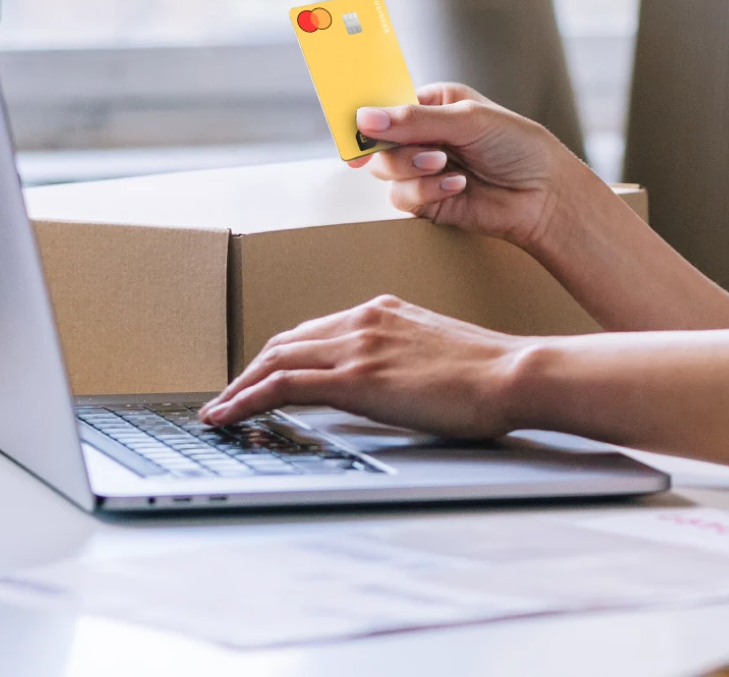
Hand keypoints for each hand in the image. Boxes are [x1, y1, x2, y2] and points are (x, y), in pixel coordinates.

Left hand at [198, 295, 524, 437]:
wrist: (511, 373)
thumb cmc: (488, 373)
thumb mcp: (435, 355)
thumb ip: (402, 360)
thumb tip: (388, 387)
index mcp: (383, 311)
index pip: (314, 332)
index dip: (279, 356)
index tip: (260, 377)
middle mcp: (364, 319)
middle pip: (286, 342)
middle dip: (250, 370)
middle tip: (227, 398)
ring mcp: (357, 345)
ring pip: (275, 360)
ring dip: (239, 387)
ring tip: (218, 411)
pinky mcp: (355, 377)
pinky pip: (282, 386)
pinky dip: (246, 399)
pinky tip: (228, 417)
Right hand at [355, 83, 592, 253]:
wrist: (543, 194)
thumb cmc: (517, 146)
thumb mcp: (468, 120)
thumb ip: (414, 121)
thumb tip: (366, 118)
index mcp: (434, 104)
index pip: (388, 104)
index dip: (368, 115)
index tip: (356, 125)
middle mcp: (425, 135)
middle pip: (379, 140)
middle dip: (398, 148)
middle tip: (430, 152)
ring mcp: (424, 169)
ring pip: (385, 170)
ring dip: (413, 169)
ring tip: (445, 166)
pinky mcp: (427, 200)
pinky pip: (402, 197)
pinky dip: (425, 192)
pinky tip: (456, 186)